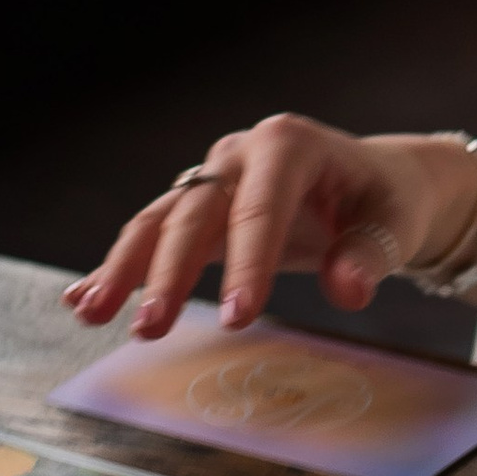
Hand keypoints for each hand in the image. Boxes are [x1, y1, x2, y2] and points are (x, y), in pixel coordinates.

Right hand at [63, 118, 470, 339]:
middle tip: (149, 330)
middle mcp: (240, 154)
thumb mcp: (395, 223)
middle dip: (169, 274)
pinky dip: (121, 266)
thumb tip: (350, 292)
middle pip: (195, 214)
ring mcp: (213, 179)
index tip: (237, 319)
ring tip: (90, 313)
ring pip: (160, 222)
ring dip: (124, 268)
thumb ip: (371, 255)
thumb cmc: (388, 201)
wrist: (377, 182)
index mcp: (290, 144)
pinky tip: (81, 298)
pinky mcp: (200, 208)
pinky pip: (154, 234)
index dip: (248, 264)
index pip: (261, 208)